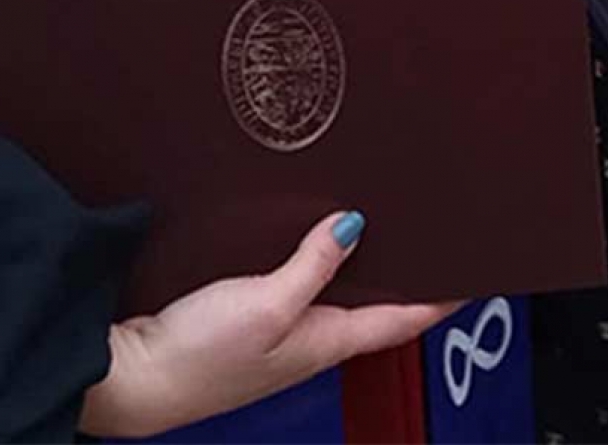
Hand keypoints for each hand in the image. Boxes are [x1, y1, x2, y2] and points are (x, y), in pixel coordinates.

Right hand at [81, 214, 454, 437]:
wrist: (135, 379)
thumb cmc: (198, 357)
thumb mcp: (266, 304)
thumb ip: (311, 266)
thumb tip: (355, 227)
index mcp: (325, 342)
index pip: (400, 320)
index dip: (438, 298)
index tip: (472, 275)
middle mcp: (309, 341)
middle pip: (372, 308)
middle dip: (403, 279)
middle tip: (429, 243)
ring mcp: (278, 336)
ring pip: (333, 297)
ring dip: (358, 271)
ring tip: (378, 234)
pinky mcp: (246, 325)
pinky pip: (295, 291)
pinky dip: (312, 268)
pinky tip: (305, 245)